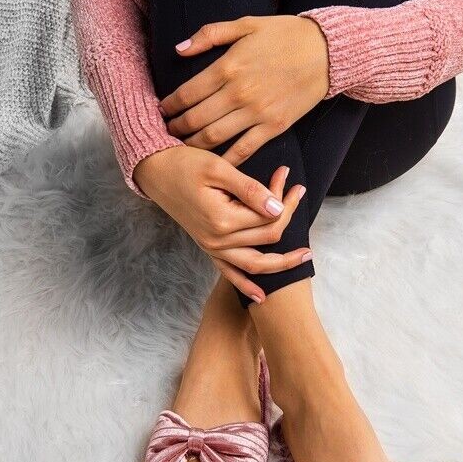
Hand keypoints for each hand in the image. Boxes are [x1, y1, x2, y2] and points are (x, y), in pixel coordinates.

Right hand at [133, 147, 309, 301]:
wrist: (156, 172)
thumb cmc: (185, 164)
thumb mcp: (219, 168)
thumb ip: (250, 190)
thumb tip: (278, 209)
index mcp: (221, 220)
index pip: (267, 217)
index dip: (283, 199)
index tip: (288, 175)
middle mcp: (217, 240)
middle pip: (267, 238)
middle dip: (288, 215)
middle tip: (299, 191)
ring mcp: (211, 248)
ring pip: (255, 263)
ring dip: (282, 262)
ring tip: (306, 255)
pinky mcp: (208, 249)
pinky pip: (230, 273)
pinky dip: (246, 286)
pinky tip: (262, 297)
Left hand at [158, 15, 329, 165]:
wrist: (326, 52)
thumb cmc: (284, 35)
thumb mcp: (245, 24)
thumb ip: (209, 35)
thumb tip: (179, 49)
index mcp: (227, 67)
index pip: (186, 93)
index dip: (169, 105)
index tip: (162, 110)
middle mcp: (238, 93)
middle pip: (195, 119)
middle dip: (176, 128)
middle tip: (167, 131)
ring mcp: (256, 113)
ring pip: (214, 138)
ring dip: (193, 145)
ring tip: (183, 146)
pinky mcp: (273, 127)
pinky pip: (243, 150)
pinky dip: (225, 160)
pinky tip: (214, 162)